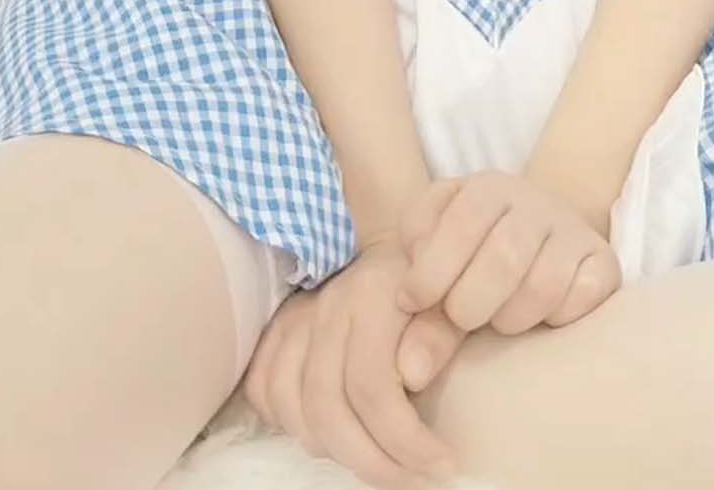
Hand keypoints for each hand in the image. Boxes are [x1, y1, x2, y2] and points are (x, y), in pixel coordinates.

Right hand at [242, 233, 459, 489]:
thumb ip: (437, 336)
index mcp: (369, 298)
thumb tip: (413, 377)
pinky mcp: (277, 331)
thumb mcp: (450, 303)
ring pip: (290, 406)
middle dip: (372, 461)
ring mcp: (295, 320)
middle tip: (413, 480)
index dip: (404, 440)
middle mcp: (325, 309)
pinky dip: (288, 423)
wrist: (393, 246)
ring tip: (377, 462)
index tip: (442, 465)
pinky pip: (263, 390)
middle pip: (327, 407)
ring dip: (332, 449)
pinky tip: (330, 436)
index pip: (372, 387)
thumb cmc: (429, 283)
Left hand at [392, 170, 620, 390]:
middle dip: (469, 304)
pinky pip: (583, 296)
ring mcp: (573, 230)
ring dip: (510, 318)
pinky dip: (557, 318)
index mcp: (487, 188)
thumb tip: (411, 366)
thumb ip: (417, 298)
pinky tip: (541, 318)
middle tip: (460, 319)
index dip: (431, 271)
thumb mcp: (434, 253)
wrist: (533, 233)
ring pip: (543, 286)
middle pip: (504, 258)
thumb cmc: (469, 249)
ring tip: (497, 320)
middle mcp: (534, 202)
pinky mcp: (604, 262)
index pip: (460, 223)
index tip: (412, 303)